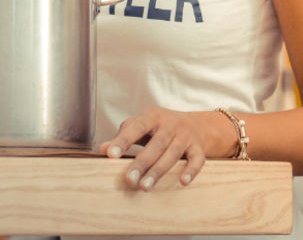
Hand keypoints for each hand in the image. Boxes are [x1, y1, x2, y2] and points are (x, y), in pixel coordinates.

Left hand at [100, 107, 232, 190]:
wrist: (196, 124)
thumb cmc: (160, 127)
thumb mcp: (141, 126)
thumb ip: (123, 136)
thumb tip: (103, 149)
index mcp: (153, 116)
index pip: (136, 127)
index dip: (123, 141)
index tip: (110, 155)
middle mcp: (171, 124)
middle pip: (156, 144)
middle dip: (141, 163)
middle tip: (129, 179)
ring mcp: (186, 136)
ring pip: (173, 154)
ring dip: (158, 171)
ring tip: (144, 186)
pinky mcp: (199, 148)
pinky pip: (197, 160)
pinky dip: (191, 170)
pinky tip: (182, 182)